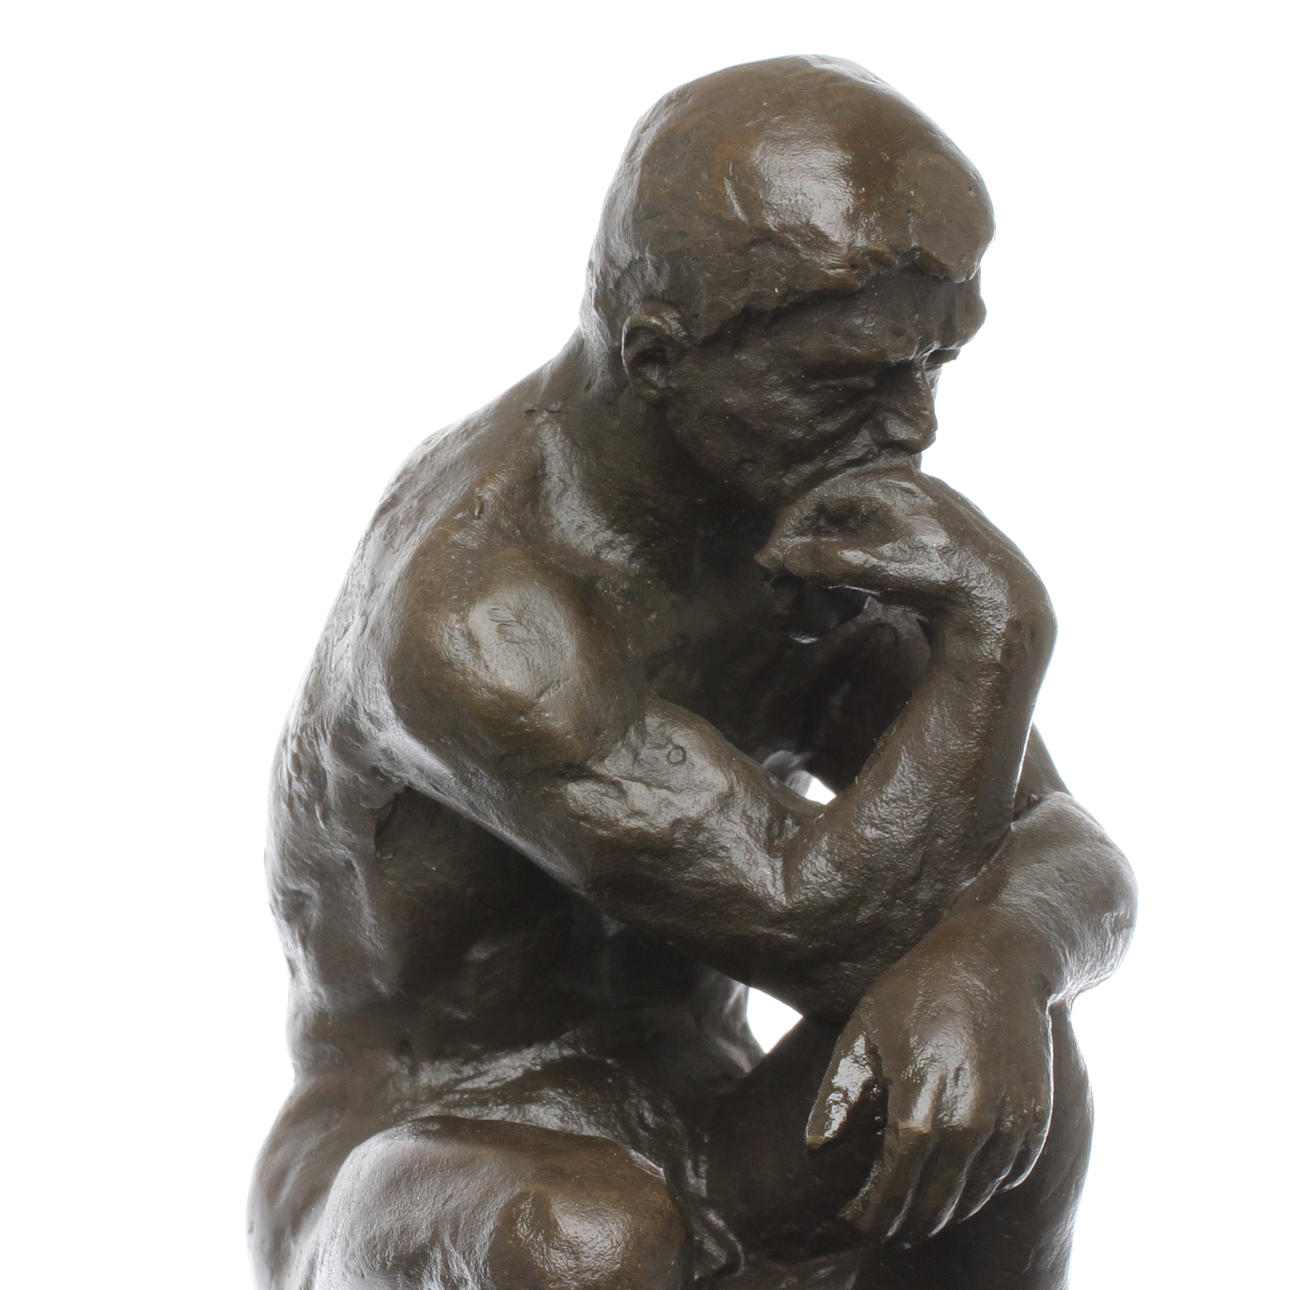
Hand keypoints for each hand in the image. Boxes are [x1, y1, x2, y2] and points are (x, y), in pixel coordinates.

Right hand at [755, 466, 1050, 636]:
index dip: (787, 536)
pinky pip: (879, 545)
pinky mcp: (934, 536)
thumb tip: (778, 558)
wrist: (1001, 602)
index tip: (768, 567)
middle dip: (805, 555)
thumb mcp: (871, 568)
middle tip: (785, 588)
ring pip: (856, 533)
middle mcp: (905, 487)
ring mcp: (922, 510)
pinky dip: (856, 569)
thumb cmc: (937, 579)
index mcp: (888, 483)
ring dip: (828, 567)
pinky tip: (851, 598)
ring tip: (816, 601)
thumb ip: (822, 560)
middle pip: (835, 517)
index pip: (818, 501)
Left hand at [805, 936, 1054, 1245]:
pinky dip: (982, 1184)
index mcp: (918, 1107)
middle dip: (905, 1223)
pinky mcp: (1035, 1119)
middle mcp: (969, 1127)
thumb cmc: (919, 990)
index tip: (852, 1222)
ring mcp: (1008, 1125)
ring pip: (973, 1197)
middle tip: (883, 1223)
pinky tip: (958, 1177)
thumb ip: (839, 1096)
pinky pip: (1008, 1175)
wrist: (999, 958)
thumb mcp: (864, 1030)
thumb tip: (816, 1151)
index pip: (892, 1191)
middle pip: (934, 1205)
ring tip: (917, 1208)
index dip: (871, 1214)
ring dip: (943, 1209)